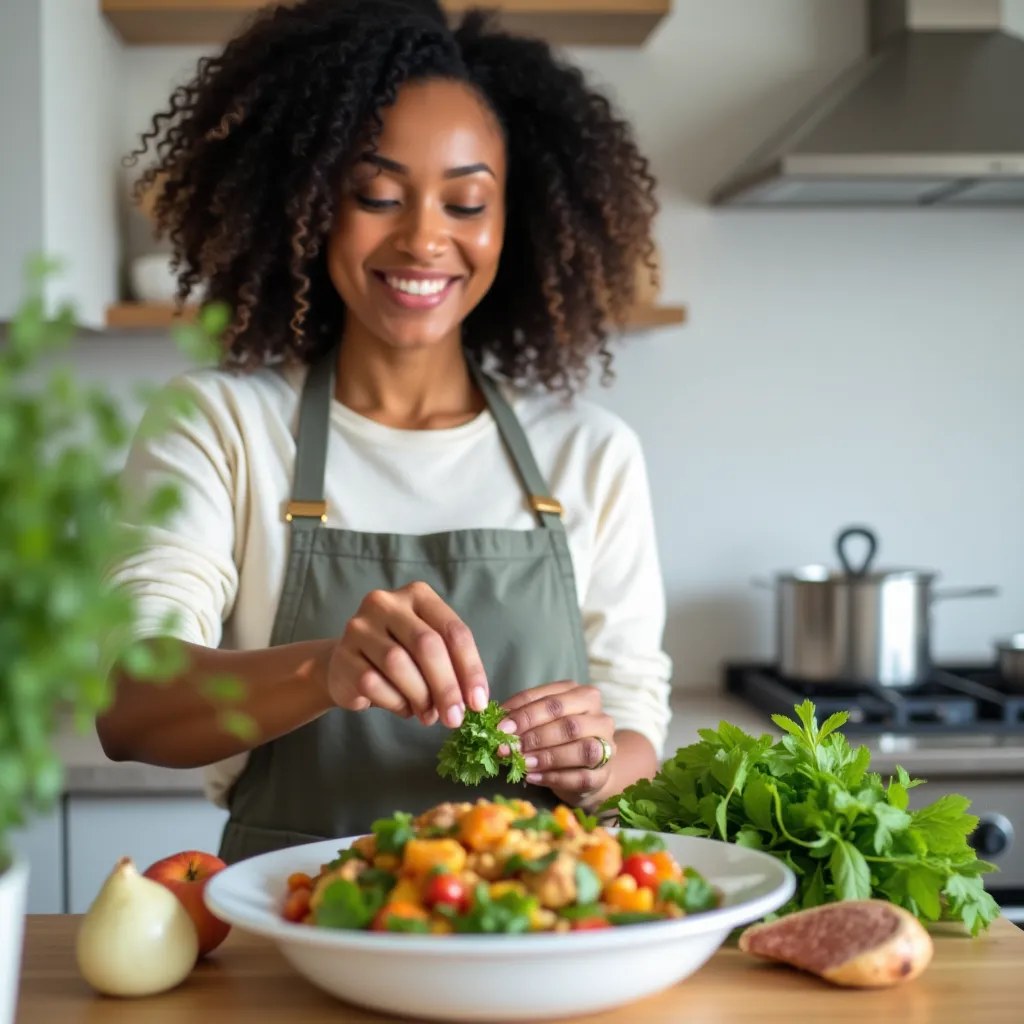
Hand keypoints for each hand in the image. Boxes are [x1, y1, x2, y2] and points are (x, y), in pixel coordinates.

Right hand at [323, 581, 488, 726]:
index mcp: (418, 595)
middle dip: (446, 686)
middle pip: (426, 645)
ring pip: (398, 664)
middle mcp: (386, 603)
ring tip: (428, 715)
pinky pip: (373, 683)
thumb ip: (451, 666)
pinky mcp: (342, 655)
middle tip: (455, 717)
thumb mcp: (428, 651)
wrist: (347, 664)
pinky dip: (395, 702)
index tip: (477, 702)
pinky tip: (403, 708)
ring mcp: (360, 627)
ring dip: (420, 697)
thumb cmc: (399, 656)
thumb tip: (471, 701)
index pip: (453, 630)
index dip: (470, 668)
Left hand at [499, 680, 614, 804]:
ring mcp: (607, 746)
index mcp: (583, 696)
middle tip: (509, 747)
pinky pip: (582, 777)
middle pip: (569, 724)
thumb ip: (523, 717)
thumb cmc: (558, 738)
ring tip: (522, 762)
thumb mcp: (542, 721)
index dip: (524, 713)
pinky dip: (554, 777)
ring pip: (582, 749)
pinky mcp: (604, 775)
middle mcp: (600, 718)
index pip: (552, 700)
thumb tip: (498, 721)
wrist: (585, 769)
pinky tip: (533, 777)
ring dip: (548, 757)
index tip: (501, 727)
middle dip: (535, 736)